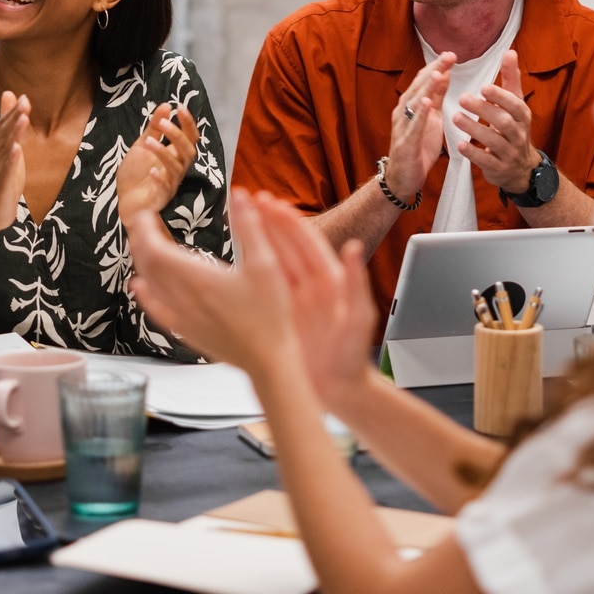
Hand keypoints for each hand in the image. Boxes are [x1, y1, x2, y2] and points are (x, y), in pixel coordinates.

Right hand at [0, 91, 27, 235]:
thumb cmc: (0, 176)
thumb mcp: (6, 147)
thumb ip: (7, 121)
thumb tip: (10, 93)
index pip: (2, 125)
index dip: (13, 112)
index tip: (25, 98)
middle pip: (3, 133)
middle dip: (14, 118)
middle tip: (25, 102)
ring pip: (5, 149)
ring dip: (14, 134)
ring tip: (24, 118)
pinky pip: (5, 170)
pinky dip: (11, 159)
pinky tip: (17, 148)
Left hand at [116, 102, 200, 225]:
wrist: (126, 201)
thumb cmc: (137, 174)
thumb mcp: (143, 146)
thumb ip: (154, 128)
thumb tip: (166, 105)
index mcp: (175, 155)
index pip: (190, 138)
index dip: (188, 123)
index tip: (180, 107)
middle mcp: (177, 169)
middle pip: (188, 152)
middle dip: (177, 136)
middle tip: (162, 123)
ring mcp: (170, 184)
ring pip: (176, 168)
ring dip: (163, 153)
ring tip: (148, 142)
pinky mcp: (160, 198)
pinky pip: (165, 188)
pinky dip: (160, 179)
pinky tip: (152, 171)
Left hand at [128, 189, 306, 384]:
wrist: (269, 359)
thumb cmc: (271, 315)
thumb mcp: (267, 264)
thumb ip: (251, 228)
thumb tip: (241, 195)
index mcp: (199, 278)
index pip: (156, 250)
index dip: (145, 229)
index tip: (145, 213)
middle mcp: (184, 298)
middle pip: (148, 265)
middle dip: (141, 240)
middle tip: (142, 223)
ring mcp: (182, 317)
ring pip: (149, 286)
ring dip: (141, 263)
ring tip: (141, 246)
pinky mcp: (187, 332)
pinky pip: (155, 311)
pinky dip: (144, 295)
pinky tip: (140, 287)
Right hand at [253, 193, 379, 409]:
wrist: (341, 392)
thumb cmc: (353, 359)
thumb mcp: (358, 320)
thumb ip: (357, 284)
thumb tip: (353, 248)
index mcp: (330, 282)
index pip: (307, 242)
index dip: (288, 220)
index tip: (271, 202)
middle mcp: (312, 286)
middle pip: (286, 246)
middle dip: (269, 222)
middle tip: (250, 201)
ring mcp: (295, 301)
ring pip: (273, 262)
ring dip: (259, 239)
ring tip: (241, 218)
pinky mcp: (282, 316)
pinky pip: (264, 287)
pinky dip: (251, 270)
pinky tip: (235, 262)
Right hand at [386, 52, 454, 196]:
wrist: (403, 178)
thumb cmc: (418, 147)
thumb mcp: (432, 118)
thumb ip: (437, 97)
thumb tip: (445, 73)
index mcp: (412, 105)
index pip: (424, 81)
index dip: (437, 66)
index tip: (451, 55)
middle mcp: (403, 112)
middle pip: (419, 87)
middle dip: (434, 71)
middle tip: (449, 57)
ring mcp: (402, 126)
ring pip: (414, 103)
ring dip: (426, 88)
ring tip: (438, 73)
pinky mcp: (405, 143)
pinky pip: (413, 126)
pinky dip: (420, 114)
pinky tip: (427, 103)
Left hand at [454, 51, 539, 193]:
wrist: (520, 168)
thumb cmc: (513, 129)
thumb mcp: (515, 105)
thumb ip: (510, 80)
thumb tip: (510, 52)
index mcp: (522, 116)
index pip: (514, 104)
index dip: (500, 96)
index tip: (483, 87)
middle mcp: (519, 134)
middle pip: (504, 122)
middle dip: (484, 110)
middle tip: (462, 99)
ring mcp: (510, 153)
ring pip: (494, 141)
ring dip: (475, 129)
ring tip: (456, 117)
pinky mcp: (499, 168)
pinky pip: (487, 161)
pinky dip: (474, 153)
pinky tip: (459, 144)